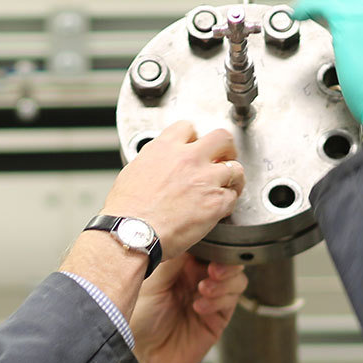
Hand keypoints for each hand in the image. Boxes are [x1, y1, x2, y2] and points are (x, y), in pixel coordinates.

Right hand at [102, 121, 243, 257]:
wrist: (133, 234)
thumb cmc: (127, 212)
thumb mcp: (132, 172)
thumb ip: (152, 163)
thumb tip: (158, 168)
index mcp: (165, 148)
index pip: (188, 128)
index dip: (195, 137)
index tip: (195, 146)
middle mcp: (189, 159)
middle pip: (222, 138)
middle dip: (225, 148)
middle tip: (223, 158)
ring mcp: (205, 179)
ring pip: (235, 168)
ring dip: (232, 177)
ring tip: (227, 186)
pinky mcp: (216, 202)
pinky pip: (232, 197)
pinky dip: (228, 202)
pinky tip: (220, 208)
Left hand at [131, 254, 247, 362]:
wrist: (140, 353)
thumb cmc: (138, 316)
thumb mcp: (154, 278)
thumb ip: (177, 257)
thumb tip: (194, 233)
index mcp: (182, 265)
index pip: (208, 246)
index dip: (214, 243)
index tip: (212, 243)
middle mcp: (197, 279)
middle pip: (227, 260)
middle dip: (224, 262)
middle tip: (213, 268)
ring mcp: (210, 299)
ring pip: (236, 280)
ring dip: (224, 282)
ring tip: (204, 288)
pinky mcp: (216, 319)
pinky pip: (230, 303)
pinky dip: (219, 301)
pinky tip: (199, 306)